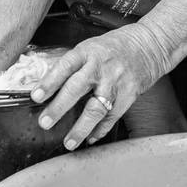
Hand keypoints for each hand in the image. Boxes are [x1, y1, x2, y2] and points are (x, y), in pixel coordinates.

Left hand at [30, 23, 172, 150]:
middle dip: (59, 108)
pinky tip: (90, 137)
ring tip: (69, 142)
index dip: (49, 82)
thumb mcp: (91, 47)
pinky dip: (101, 129)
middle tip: (45, 122)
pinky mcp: (129, 94)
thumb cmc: (115, 46)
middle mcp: (101, 67)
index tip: (36, 96)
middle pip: (77, 88)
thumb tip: (48, 86)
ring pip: (96, 108)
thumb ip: (73, 65)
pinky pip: (112, 116)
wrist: (150, 44)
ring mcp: (116, 82)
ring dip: (81, 127)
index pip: (65, 67)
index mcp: (87, 52)